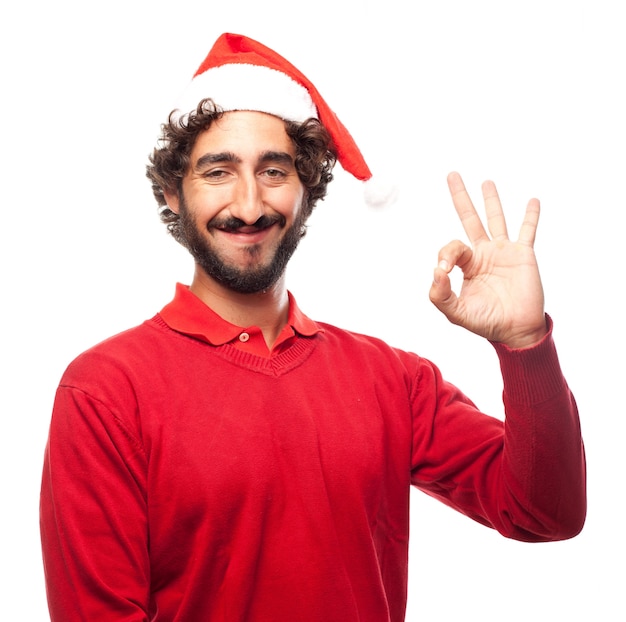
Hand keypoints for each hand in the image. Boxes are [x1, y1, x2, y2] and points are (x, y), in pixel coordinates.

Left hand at [429, 172, 546, 348]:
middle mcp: (483, 254)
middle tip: (452, 174)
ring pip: (496, 219)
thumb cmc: (486, 322)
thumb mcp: (457, 313)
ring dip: (491, 200)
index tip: (445, 270)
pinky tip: (532, 201)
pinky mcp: (523, 255)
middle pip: (469, 219)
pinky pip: (527, 231)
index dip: (446, 254)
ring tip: (486, 182)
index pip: (452, 247)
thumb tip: (435, 272)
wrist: (515, 330)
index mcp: (466, 265)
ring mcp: (504, 252)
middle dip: (460, 197)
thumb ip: (441, 296)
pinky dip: (530, 216)